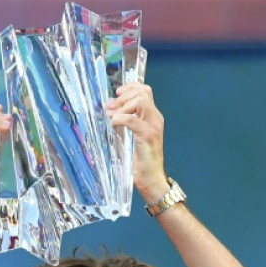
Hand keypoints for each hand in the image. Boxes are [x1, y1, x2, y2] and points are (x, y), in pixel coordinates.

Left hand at [107, 83, 169, 202]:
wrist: (151, 178)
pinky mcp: (148, 136)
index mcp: (153, 116)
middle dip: (123, 97)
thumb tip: (109, 108)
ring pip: (140, 102)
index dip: (130, 87)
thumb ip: (126, 120)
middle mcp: (156, 118)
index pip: (145, 90)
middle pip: (142, 92)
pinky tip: (114, 125)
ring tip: (113, 116)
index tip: (117, 94)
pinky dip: (119, 119)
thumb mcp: (133, 135)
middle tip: (111, 107)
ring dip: (122, 106)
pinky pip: (132, 120)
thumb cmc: (140, 160)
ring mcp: (154, 126)